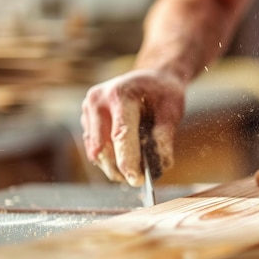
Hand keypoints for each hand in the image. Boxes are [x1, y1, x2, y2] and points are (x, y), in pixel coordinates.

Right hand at [81, 69, 184, 185]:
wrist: (152, 77)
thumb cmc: (163, 93)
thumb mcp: (172, 110)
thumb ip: (165, 136)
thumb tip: (161, 164)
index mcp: (120, 94)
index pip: (121, 134)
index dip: (128, 160)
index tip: (137, 180)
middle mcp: (98, 100)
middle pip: (102, 146)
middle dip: (119, 169)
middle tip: (138, 181)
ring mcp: (88, 109)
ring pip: (95, 150)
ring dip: (113, 166)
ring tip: (134, 171)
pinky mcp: (86, 118)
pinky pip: (94, 146)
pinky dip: (109, 158)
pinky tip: (125, 160)